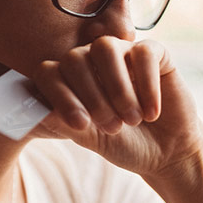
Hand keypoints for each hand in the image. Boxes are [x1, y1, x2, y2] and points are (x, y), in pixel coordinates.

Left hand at [28, 37, 202, 183]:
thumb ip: (62, 123)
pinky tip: (152, 113)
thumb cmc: (124, 144)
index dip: (60, 95)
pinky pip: (143, 53)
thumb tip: (36, 111)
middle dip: (92, 97)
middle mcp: (91, 60)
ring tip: (132, 120)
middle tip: (112, 127)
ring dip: (117, 89)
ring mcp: (122, 53)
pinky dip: (147, 85)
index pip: (49, 72)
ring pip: (105, 48)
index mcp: (69, 80)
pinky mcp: (154, 54)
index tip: (80, 124)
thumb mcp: (90, 139)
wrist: (166, 153)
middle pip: (75, 58)